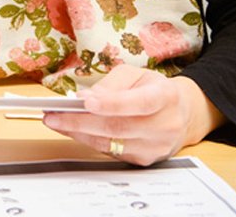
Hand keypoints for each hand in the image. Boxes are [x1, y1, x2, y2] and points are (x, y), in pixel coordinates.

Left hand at [42, 65, 225, 165]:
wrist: (182, 114)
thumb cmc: (153, 89)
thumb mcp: (136, 75)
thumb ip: (111, 84)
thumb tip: (85, 98)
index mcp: (165, 97)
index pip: (139, 103)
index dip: (111, 103)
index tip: (83, 102)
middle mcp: (165, 125)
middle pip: (118, 127)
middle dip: (80, 121)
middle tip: (53, 115)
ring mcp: (156, 146)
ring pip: (111, 143)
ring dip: (79, 133)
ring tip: (56, 122)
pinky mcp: (145, 160)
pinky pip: (112, 152)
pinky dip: (89, 141)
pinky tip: (73, 130)